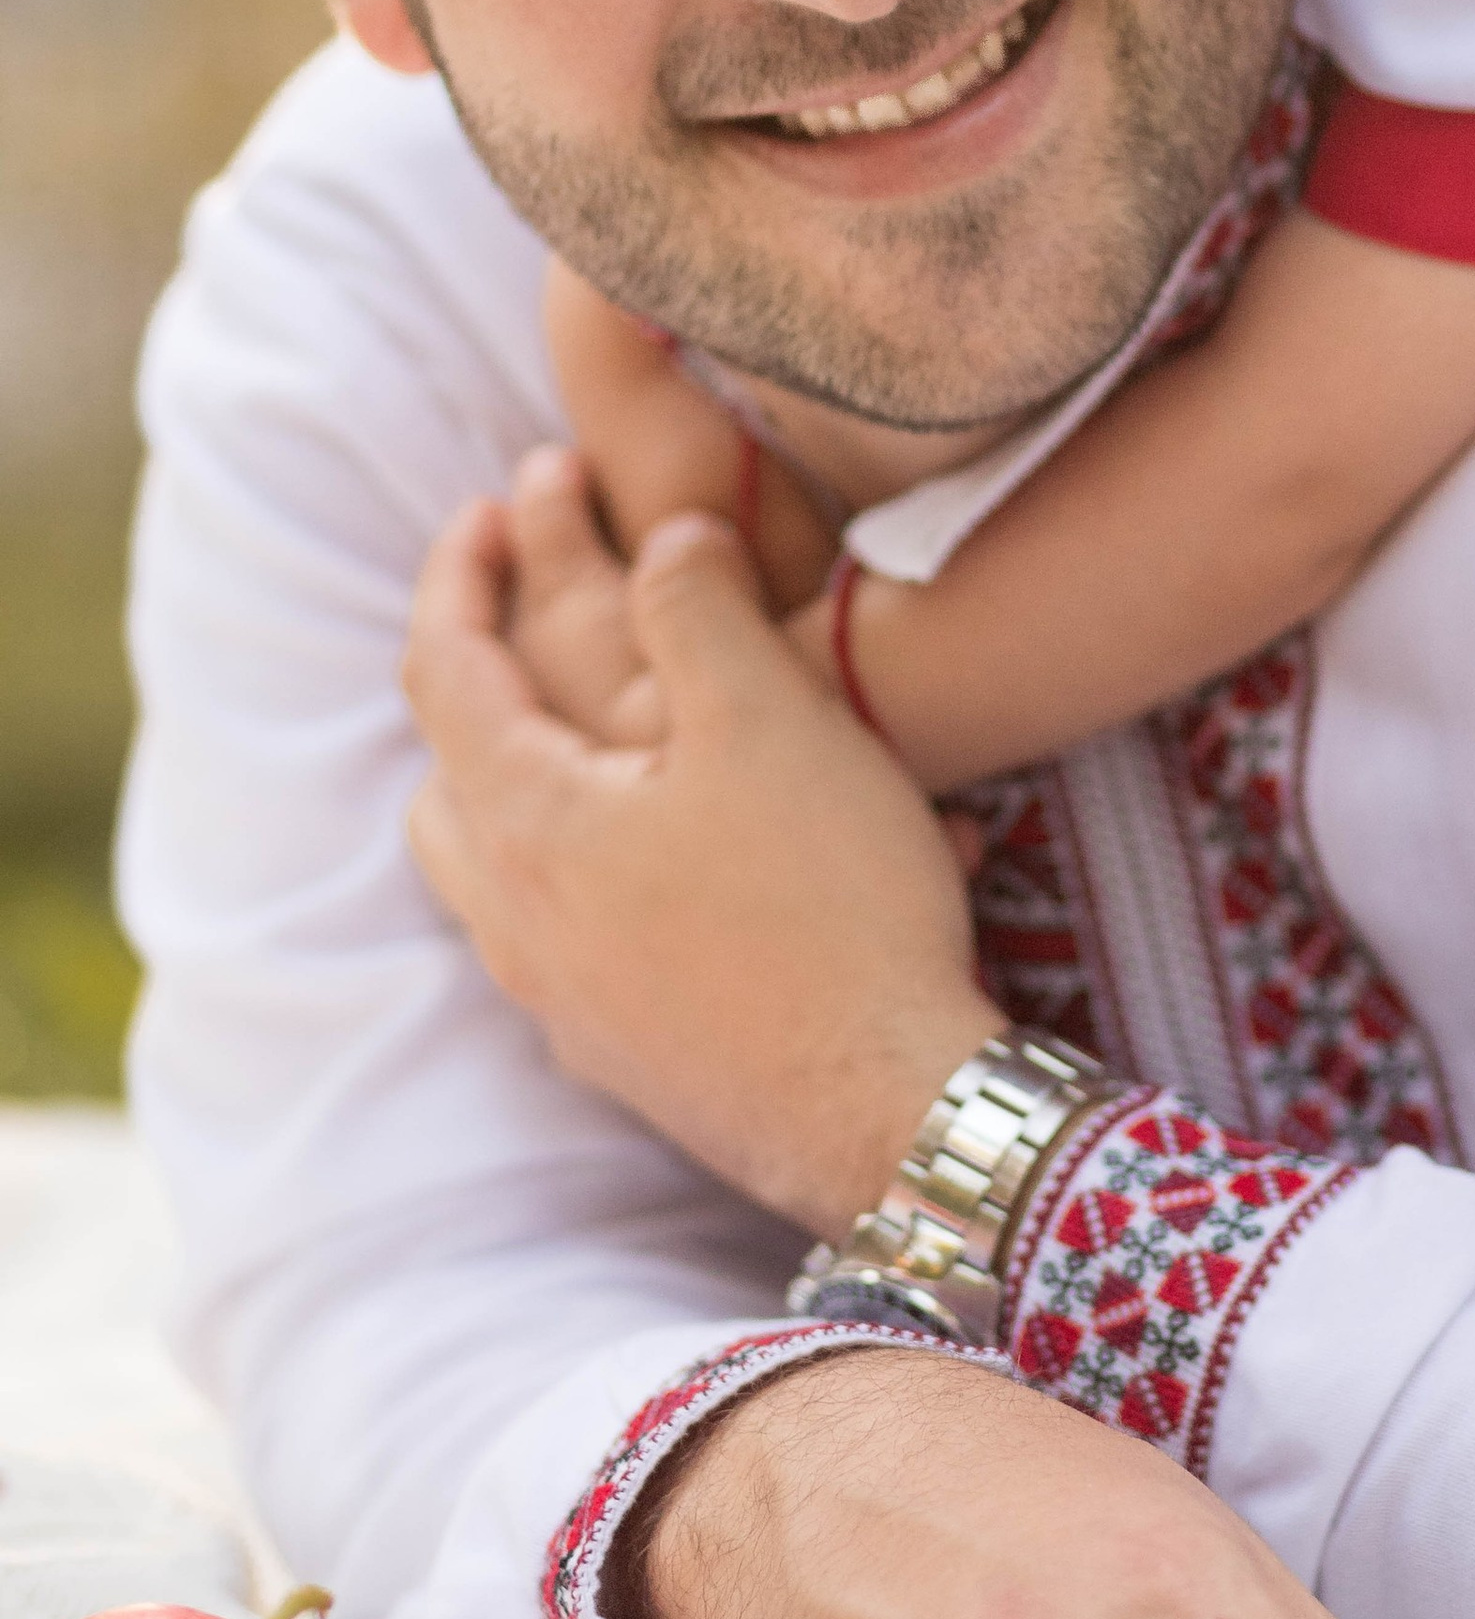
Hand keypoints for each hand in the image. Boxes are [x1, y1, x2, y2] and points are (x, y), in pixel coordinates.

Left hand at [404, 495, 986, 1230]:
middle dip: (476, 681)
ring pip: (498, 868)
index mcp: (526, 822)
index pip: (443, 672)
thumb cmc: (827, 906)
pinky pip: (568, 933)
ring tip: (601, 731)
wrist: (886, 1112)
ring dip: (526, 781)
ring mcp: (563, 1000)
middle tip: (527, 612)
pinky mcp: (621, 1053)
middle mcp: (516, 920)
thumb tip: (664, 536)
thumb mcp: (771, 717)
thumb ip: (697, 606)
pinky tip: (682, 855)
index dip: (458, 574)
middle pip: (446, 781)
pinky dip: (590, 862)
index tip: (488, 506)